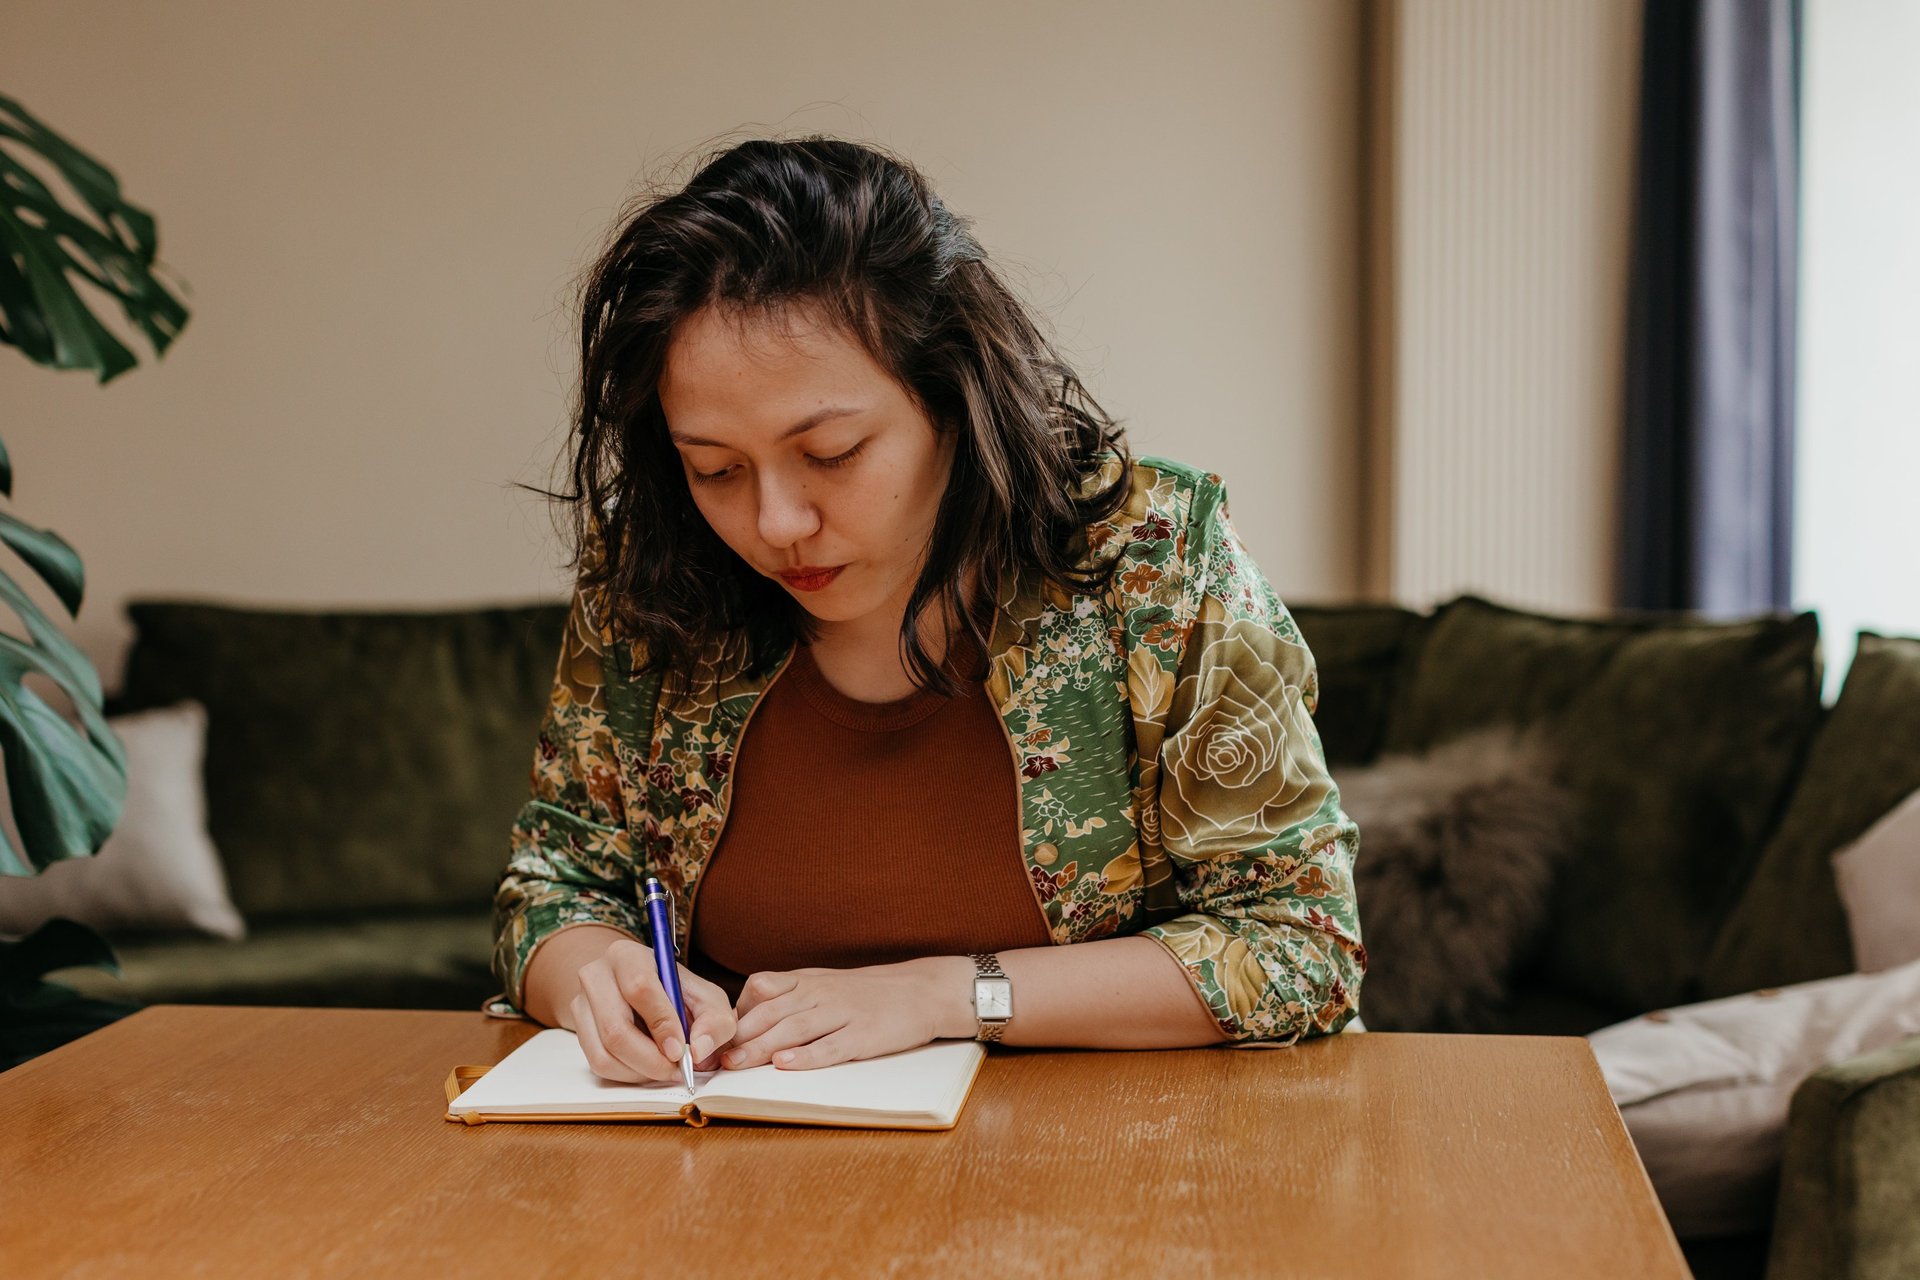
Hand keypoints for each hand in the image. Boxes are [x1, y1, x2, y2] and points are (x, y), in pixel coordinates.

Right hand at [562, 934, 737, 1083]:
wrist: (642, 991)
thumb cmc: (677, 993)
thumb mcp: (706, 998)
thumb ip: (715, 1020)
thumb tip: (699, 1050)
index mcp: (628, 956)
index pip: (640, 989)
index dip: (662, 1024)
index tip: (681, 1050)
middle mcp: (596, 975)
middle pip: (615, 1027)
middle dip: (650, 1059)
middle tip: (676, 1070)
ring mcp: (581, 1003)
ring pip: (604, 1052)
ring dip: (640, 1071)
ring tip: (666, 1069)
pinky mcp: (578, 1029)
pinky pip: (598, 1064)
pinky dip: (627, 1074)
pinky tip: (647, 1068)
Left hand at [722, 956, 974, 1070]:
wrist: (921, 990)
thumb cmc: (867, 992)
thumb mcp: (825, 985)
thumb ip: (789, 999)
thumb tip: (745, 1022)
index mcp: (807, 981)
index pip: (761, 988)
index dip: (734, 1011)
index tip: (712, 1035)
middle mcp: (820, 994)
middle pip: (771, 1012)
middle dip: (739, 1036)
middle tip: (714, 1056)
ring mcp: (842, 1013)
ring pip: (794, 1029)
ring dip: (762, 1048)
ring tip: (738, 1064)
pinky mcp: (864, 1034)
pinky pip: (832, 1046)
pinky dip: (807, 1056)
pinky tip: (787, 1064)